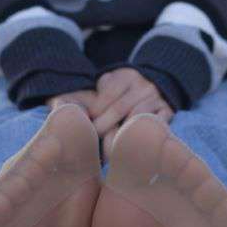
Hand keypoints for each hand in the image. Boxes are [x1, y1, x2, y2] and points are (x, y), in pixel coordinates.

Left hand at [48, 69, 173, 162]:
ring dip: (121, 133)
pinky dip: (141, 136)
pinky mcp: (167, 112)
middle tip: (91, 141)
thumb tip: (58, 105)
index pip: (107, 94)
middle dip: (104, 125)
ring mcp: (157, 98)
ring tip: (107, 149)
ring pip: (137, 117)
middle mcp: (143, 85)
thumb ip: (87, 92)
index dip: (95, 111)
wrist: (155, 86)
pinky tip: (128, 149)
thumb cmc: (121, 93)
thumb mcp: (107, 84)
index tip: (85, 126)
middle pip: (120, 107)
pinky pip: (155, 125)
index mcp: (125, 76)